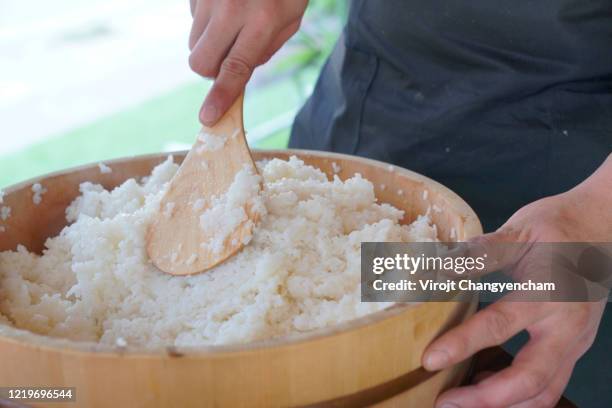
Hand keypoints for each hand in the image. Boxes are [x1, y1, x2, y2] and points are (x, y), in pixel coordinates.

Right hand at [189, 0, 307, 124]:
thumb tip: (235, 75)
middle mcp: (230, 8)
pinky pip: (192, 19)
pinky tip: (224, 6)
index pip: (235, 69)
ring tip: (231, 24)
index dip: (220, 96)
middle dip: (209, 70)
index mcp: (262, 21)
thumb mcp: (290, 20)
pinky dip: (206, 22)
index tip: (208, 117)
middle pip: (200, 61)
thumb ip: (263, 51)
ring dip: (209, 44)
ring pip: (193, 43)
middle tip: (227, 58)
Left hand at [423, 155, 611, 407]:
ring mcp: (574, 343)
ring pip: (543, 393)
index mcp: (550, 293)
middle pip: (529, 380)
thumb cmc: (558, 227)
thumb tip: (436, 265)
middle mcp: (566, 326)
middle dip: (485, 398)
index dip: (462, 344)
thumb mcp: (519, 231)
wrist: (601, 228)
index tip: (430, 359)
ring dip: (501, 405)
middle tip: (444, 402)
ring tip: (460, 402)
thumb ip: (481, 253)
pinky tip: (485, 387)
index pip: (499, 325)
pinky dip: (517, 397)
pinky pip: (548, 386)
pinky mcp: (573, 349)